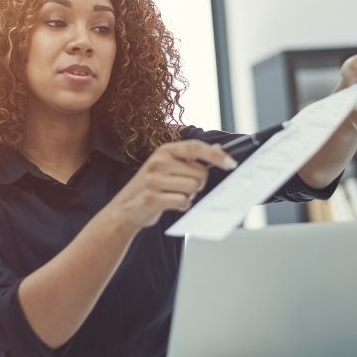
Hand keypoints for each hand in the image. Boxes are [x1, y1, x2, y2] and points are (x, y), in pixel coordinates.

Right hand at [107, 140, 235, 229]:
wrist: (124, 209)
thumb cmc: (150, 188)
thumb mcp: (167, 167)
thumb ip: (191, 158)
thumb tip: (219, 148)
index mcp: (164, 151)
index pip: (196, 146)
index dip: (216, 155)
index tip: (231, 164)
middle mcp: (158, 162)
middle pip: (200, 173)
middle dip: (198, 184)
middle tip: (184, 188)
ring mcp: (153, 180)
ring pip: (193, 188)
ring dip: (189, 196)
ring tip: (174, 196)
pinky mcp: (152, 198)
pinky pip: (183, 201)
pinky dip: (182, 206)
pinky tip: (172, 205)